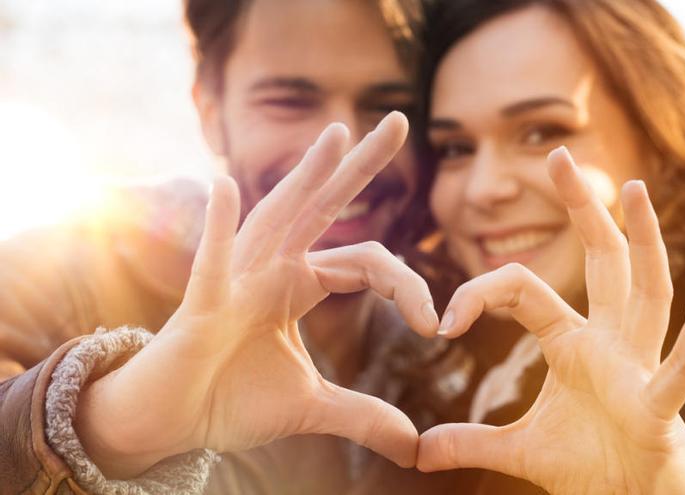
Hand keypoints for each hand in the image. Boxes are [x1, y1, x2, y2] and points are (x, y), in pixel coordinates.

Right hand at [75, 112, 439, 477]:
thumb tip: (414, 446)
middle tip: (400, 122)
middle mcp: (272, 267)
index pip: (368, 262)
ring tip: (337, 136)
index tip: (435, 325)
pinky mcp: (203, 303)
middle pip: (324, 207)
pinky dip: (218, 227)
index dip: (407, 288)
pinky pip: (212, 261)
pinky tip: (224, 185)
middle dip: (361, 167)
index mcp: (300, 283)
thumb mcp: (311, 406)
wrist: (173, 421)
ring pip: (277, 217)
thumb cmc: (232, 398)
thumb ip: (362, 416)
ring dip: (305, 177)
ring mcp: (237, 278)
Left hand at [417, 147, 684, 494]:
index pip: (525, 290)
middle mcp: (610, 341)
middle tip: (559, 155)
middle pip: (601, 262)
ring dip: (643, 243)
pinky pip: (682, 365)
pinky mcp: (660, 406)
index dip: (481, 294)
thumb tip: (418, 451)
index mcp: (573, 343)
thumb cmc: (591, 465)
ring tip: (634, 190)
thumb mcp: (520, 451)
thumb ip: (471, 443)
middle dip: (582, 209)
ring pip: (646, 294)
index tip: (444, 322)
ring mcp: (639, 367)